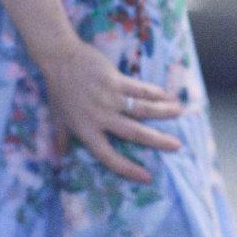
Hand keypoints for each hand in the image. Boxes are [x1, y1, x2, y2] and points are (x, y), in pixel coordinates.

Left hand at [45, 40, 185, 183]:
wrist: (59, 59)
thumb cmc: (58, 90)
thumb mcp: (57, 119)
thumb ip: (61, 139)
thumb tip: (59, 159)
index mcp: (86, 130)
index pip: (108, 156)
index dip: (127, 169)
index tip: (147, 177)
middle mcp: (100, 117)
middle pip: (134, 133)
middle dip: (158, 141)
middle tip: (177, 146)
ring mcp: (109, 98)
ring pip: (142, 109)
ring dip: (163, 112)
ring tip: (178, 114)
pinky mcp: (115, 80)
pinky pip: (140, 89)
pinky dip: (156, 93)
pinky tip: (168, 95)